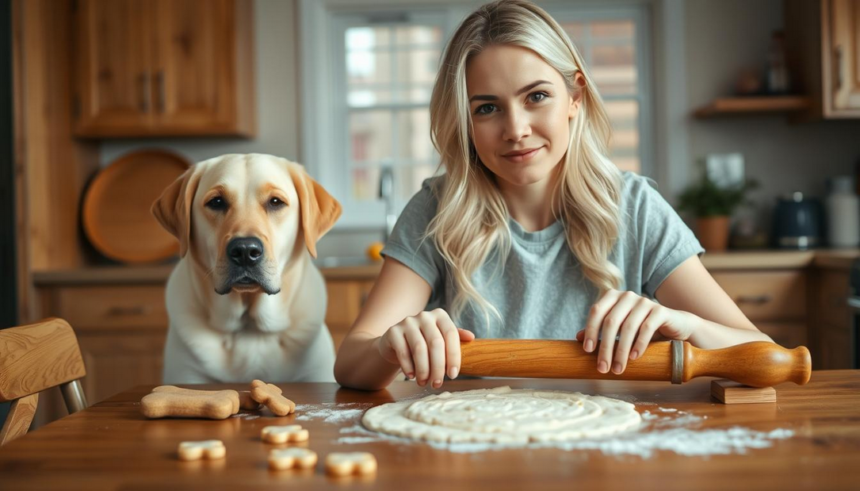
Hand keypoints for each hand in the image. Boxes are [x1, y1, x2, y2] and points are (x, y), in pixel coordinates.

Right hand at [376, 308, 474, 387]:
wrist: (395, 344)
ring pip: (419, 349)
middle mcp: (424, 316)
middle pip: (436, 343)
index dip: (454, 356)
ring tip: (424, 382)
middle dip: (438, 367)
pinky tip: (412, 376)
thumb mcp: (441, 339)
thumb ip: (455, 338)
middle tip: (437, 383)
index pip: (451, 334)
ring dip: (423, 370)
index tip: (453, 375)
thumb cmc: (424, 343)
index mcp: (440, 315)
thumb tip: (472, 337)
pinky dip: (408, 367)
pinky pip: (403, 352)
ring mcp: (407, 322)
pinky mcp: (393, 331)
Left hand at [577, 289, 695, 374]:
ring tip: (618, 369)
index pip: (597, 311)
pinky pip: (646, 328)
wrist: (674, 326)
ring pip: (628, 327)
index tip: (587, 351)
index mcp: (613, 296)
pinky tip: (634, 358)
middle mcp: (627, 296)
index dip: (591, 330)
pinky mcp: (660, 311)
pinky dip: (638, 344)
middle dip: (605, 347)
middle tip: (602, 368)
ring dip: (621, 351)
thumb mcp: (618, 329)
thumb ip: (600, 330)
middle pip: (611, 321)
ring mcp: (644, 301)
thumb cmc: (640, 328)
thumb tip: (578, 338)